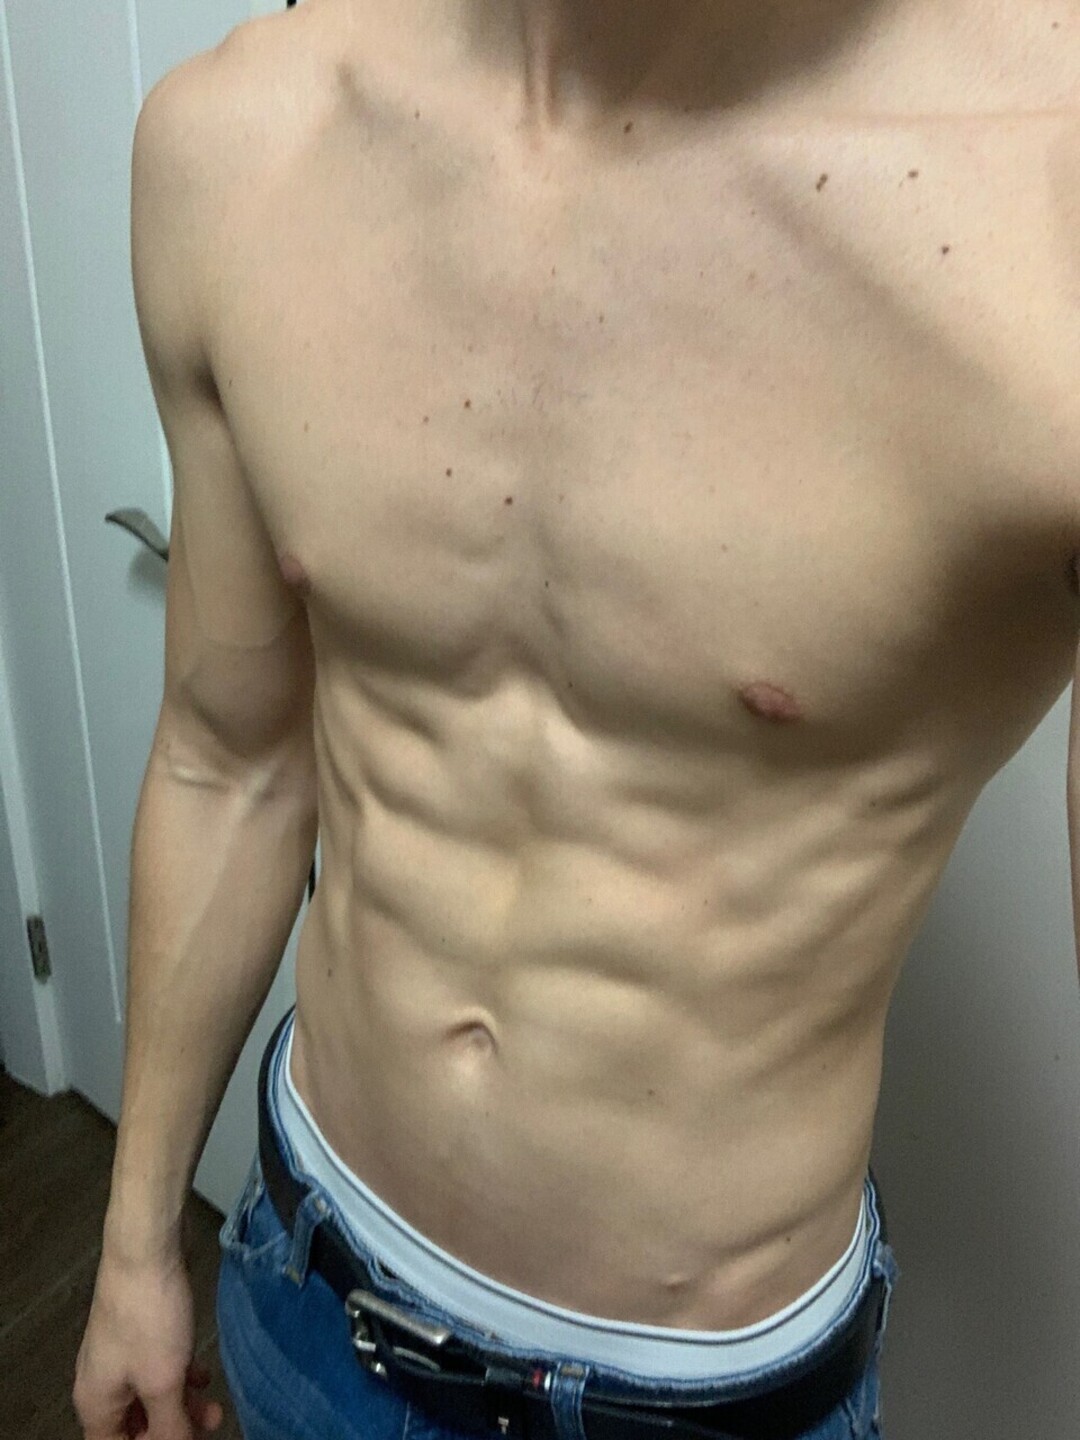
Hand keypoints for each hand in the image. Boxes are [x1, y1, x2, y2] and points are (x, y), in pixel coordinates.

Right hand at [73, 1246, 223, 1438]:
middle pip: (133, 1425)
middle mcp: (101, 1383)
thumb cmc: (149, 1319)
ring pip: (149, 1395)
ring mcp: (119, 1354)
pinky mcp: (138, 1330)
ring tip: (215, 1408)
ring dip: (180, 1405)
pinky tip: (202, 1374)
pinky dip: (177, 1376)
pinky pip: (156, 1367)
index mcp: (96, 1403)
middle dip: (171, 1430)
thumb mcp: (162, 1381)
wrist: (144, 1250)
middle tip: (209, 1426)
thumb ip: (169, 1427)